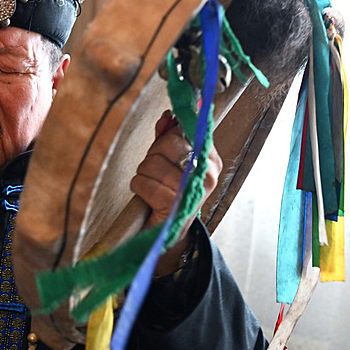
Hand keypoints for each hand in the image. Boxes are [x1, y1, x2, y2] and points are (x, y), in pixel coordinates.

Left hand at [131, 112, 221, 274]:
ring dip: (143, 174)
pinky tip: (146, 198)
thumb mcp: (169, 162)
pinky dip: (138, 188)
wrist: (166, 233)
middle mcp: (208, 176)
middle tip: (155, 174)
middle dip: (153, 157)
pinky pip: (143, 183)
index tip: (164, 152)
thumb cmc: (167, 193)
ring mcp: (192, 192)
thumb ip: (168, 138)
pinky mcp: (174, 207)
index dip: (167, 139)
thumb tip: (167, 116)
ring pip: (152, 164)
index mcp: (211, 161)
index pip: (185, 131)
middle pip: (168, 144)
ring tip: (151, 187)